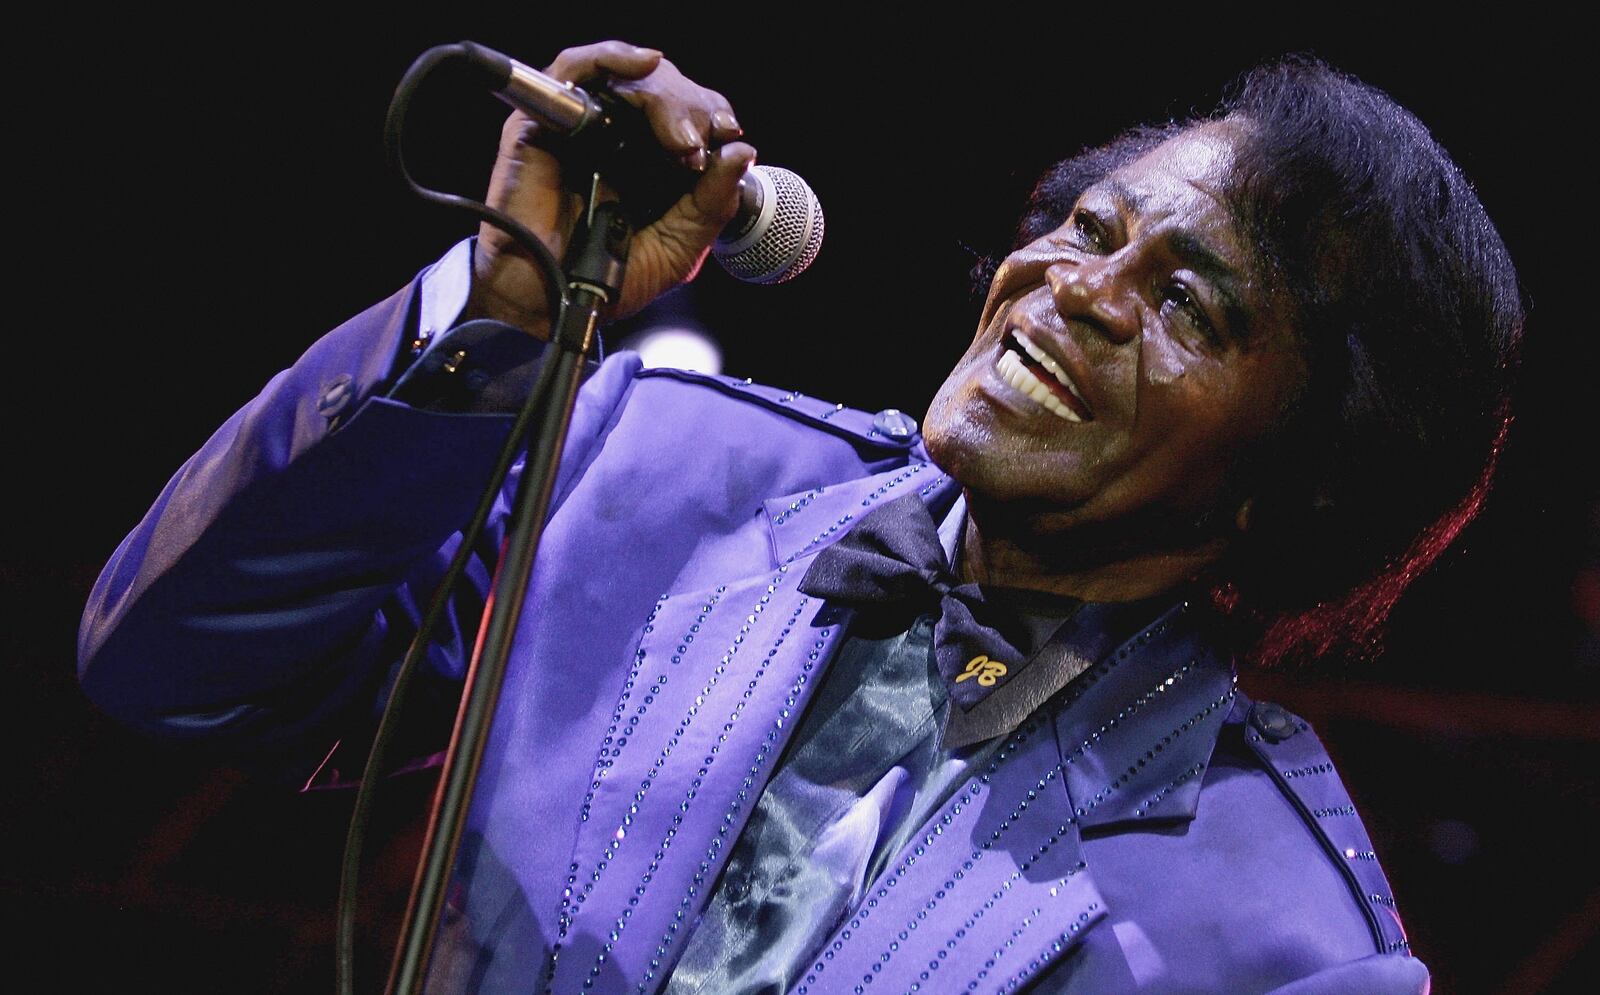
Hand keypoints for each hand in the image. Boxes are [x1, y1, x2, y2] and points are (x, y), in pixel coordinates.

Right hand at [462, 40, 754, 337]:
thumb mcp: (680, 246)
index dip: (713, 116)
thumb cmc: (609, 281)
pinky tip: (646, 65)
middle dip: (693, 108)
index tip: (729, 136)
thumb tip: (741, 152)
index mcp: (652, 164)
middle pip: (664, 89)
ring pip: (628, 77)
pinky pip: (573, 69)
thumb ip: (713, 203)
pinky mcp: (542, 125)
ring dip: (665, 95)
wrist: (553, 303)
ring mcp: (581, 129)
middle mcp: (618, 139)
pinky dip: (611, 57)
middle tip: (696, 146)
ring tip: (680, 136)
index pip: (690, 114)